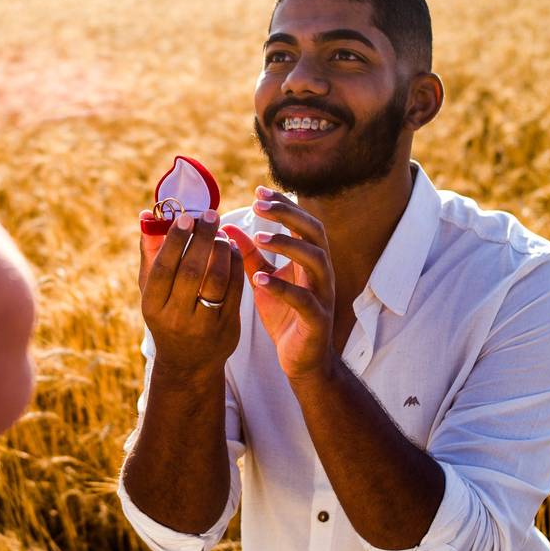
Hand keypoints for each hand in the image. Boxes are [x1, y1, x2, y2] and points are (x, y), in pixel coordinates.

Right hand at [139, 209, 243, 377]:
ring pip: (218, 280)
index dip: (176, 241)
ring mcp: (204, 325)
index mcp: (153, 307)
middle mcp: (176, 318)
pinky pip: (235, 289)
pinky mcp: (227, 327)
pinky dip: (235, 264)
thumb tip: (147, 214)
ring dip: (222, 250)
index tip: (186, 218)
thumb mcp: (151, 291)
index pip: (164, 268)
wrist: (188, 363)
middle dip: (203, 239)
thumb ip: (150, 253)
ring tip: (221, 234)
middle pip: (192, 271)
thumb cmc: (165, 314)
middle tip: (211, 216)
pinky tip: (232, 250)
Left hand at [223, 188, 334, 380]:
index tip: (258, 191)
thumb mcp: (264, 279)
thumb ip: (249, 255)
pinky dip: (283, 287)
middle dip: (289, 215)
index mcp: (310, 259)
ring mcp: (322, 295)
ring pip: (316, 259)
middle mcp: (321, 272)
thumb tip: (227, 228)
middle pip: (314, 232)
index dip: (283, 204)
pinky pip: (305, 300)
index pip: (302, 222)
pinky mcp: (317, 320)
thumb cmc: (285, 315)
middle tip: (259, 205)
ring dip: (288, 244)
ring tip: (260, 237)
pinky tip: (260, 279)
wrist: (302, 359)